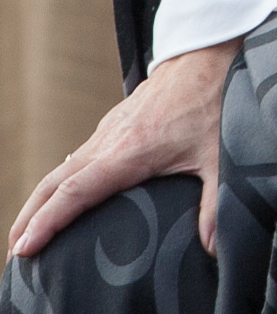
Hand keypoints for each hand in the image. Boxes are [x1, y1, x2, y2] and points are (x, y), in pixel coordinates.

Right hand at [9, 39, 241, 259]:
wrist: (205, 56)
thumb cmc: (212, 103)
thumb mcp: (218, 156)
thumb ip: (215, 205)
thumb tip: (213, 250)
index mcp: (128, 153)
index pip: (74, 192)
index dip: (46, 223)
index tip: (24, 249)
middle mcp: (107, 142)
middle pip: (52, 184)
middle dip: (27, 220)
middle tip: (13, 256)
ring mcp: (106, 132)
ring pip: (60, 170)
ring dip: (38, 203)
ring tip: (26, 237)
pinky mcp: (111, 127)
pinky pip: (75, 159)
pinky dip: (57, 184)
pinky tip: (60, 202)